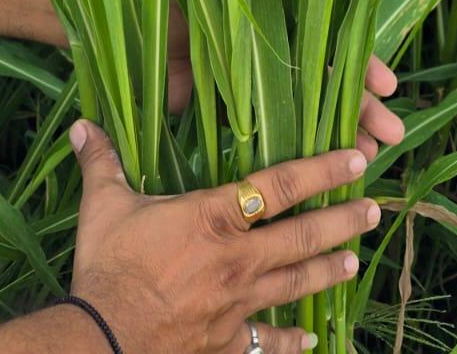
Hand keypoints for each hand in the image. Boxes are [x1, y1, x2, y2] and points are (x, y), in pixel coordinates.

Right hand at [66, 120, 378, 352]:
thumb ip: (102, 162)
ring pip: (295, 283)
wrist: (101, 339)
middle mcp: (237, 258)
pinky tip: (311, 340)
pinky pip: (264, 342)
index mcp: (215, 217)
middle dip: (342, 220)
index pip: (282, 186)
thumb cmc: (107, 266)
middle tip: (374, 208)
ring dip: (328, 271)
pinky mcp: (224, 341)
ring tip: (356, 260)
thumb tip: (82, 124)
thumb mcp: (102, 206)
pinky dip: (288, 342)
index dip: (323, 169)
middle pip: (303, 236)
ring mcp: (236, 303)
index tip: (358, 156)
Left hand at [163, 0, 404, 156]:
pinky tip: (330, 171)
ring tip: (373, 159)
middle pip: (324, 76)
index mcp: (260, 13)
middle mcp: (264, 45)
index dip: (354, 60)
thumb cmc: (144, 7)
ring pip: (309, 107)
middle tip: (391, 136)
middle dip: (361, 104)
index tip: (384, 85)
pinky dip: (306, 147)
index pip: (320, 36)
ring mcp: (251, 79)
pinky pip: (280, 129)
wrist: (113, 40)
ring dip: (343, 131)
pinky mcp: (234, 109)